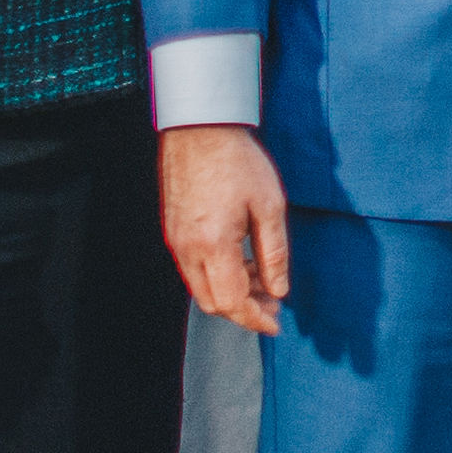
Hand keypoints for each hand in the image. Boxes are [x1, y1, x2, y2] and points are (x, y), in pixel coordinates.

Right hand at [162, 123, 290, 333]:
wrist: (200, 129)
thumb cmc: (238, 161)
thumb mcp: (270, 206)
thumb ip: (274, 254)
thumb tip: (278, 290)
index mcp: (214, 245)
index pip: (233, 302)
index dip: (255, 319)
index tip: (275, 323)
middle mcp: (188, 249)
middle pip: (213, 302)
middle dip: (244, 311)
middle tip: (273, 303)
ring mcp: (176, 241)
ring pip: (201, 288)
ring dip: (230, 294)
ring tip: (261, 281)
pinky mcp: (173, 231)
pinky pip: (192, 269)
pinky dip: (217, 277)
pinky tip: (241, 261)